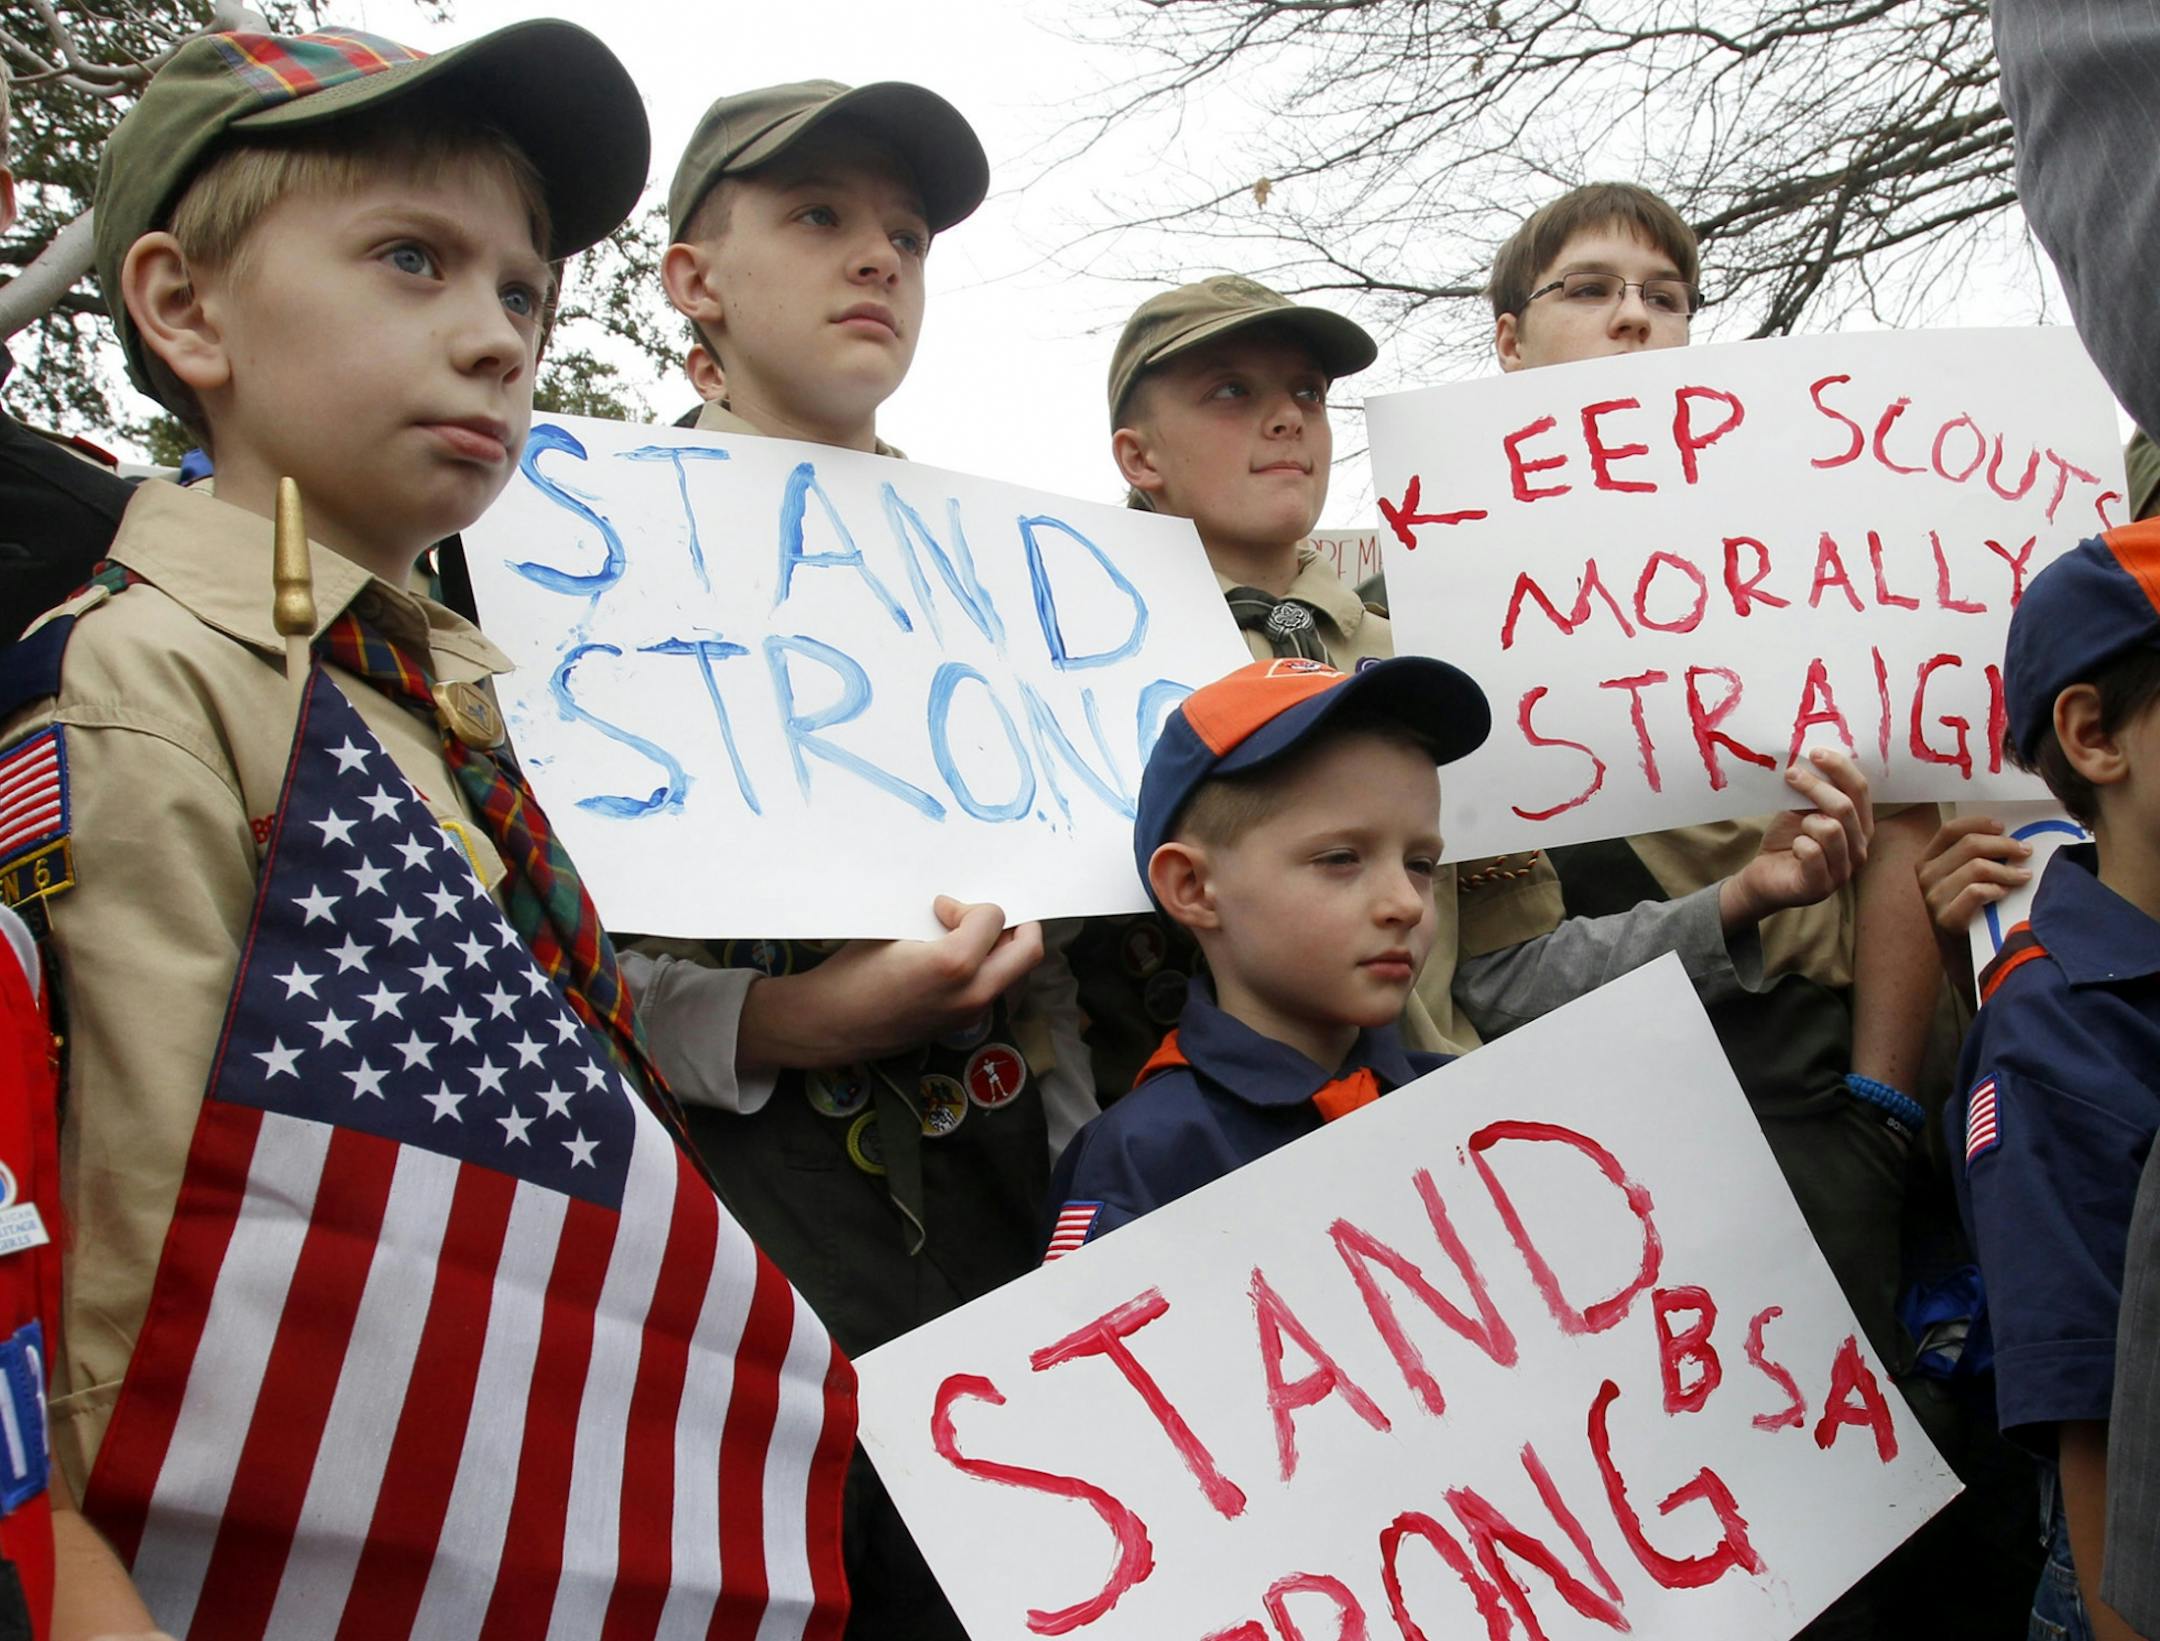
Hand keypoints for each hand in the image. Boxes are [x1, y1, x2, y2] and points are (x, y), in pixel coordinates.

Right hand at [737, 896, 1045, 1070]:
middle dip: (1017, 926)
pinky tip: (958, 960)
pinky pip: (994, 990)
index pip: (993, 918)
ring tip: (970, 936)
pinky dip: (989, 969)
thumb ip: (935, 920)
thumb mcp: (894, 932)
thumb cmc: (852, 972)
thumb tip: (957, 908)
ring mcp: (970, 1014)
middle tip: (988, 916)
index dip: (968, 906)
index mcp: (954, 965)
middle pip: (1029, 952)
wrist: (828, 1025)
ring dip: (1004, 948)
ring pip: (1015, 973)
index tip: (942, 908)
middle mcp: (972, 994)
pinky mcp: (960, 1026)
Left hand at [1718, 748, 1873, 929]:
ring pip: (1831, 829)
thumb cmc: (1788, 840)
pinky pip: (1812, 853)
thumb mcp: (1803, 810)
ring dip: (1807, 820)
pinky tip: (1794, 846)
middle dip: (1816, 786)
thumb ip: (1815, 792)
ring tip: (1798, 826)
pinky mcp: (1820, 886)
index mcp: (1860, 826)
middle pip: (1845, 807)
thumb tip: (1813, 757)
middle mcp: (1859, 849)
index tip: (1815, 753)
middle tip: (1791, 774)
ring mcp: (1843, 871)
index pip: (1860, 790)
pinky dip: (1799, 844)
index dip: (1840, 768)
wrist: (1764, 876)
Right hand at [1915, 814, 2032, 937]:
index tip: (2003, 827)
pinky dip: (1997, 889)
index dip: (1979, 823)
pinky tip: (2005, 894)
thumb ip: (1973, 857)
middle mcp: (1925, 875)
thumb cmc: (1970, 912)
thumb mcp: (1962, 879)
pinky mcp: (1946, 917)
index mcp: (1926, 860)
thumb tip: (2007, 835)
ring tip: (2023, 876)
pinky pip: (1977, 891)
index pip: (1951, 829)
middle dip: (2004, 845)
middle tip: (2026, 851)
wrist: (1961, 957)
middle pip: (1970, 844)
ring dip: (2007, 870)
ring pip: (1978, 867)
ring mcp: (1933, 897)